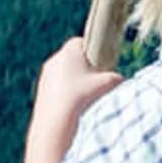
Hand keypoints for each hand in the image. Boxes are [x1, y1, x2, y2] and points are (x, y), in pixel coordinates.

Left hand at [30, 36, 123, 152]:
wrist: (56, 120)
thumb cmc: (83, 96)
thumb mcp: (108, 84)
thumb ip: (116, 77)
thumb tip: (120, 79)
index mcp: (69, 52)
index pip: (80, 42)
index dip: (92, 50)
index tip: (100, 61)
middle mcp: (54, 60)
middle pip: (72, 58)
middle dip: (83, 67)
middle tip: (95, 80)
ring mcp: (46, 75)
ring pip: (63, 73)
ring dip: (73, 81)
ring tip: (84, 96)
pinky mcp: (41, 90)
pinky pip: (55, 87)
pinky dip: (64, 93)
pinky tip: (73, 105)